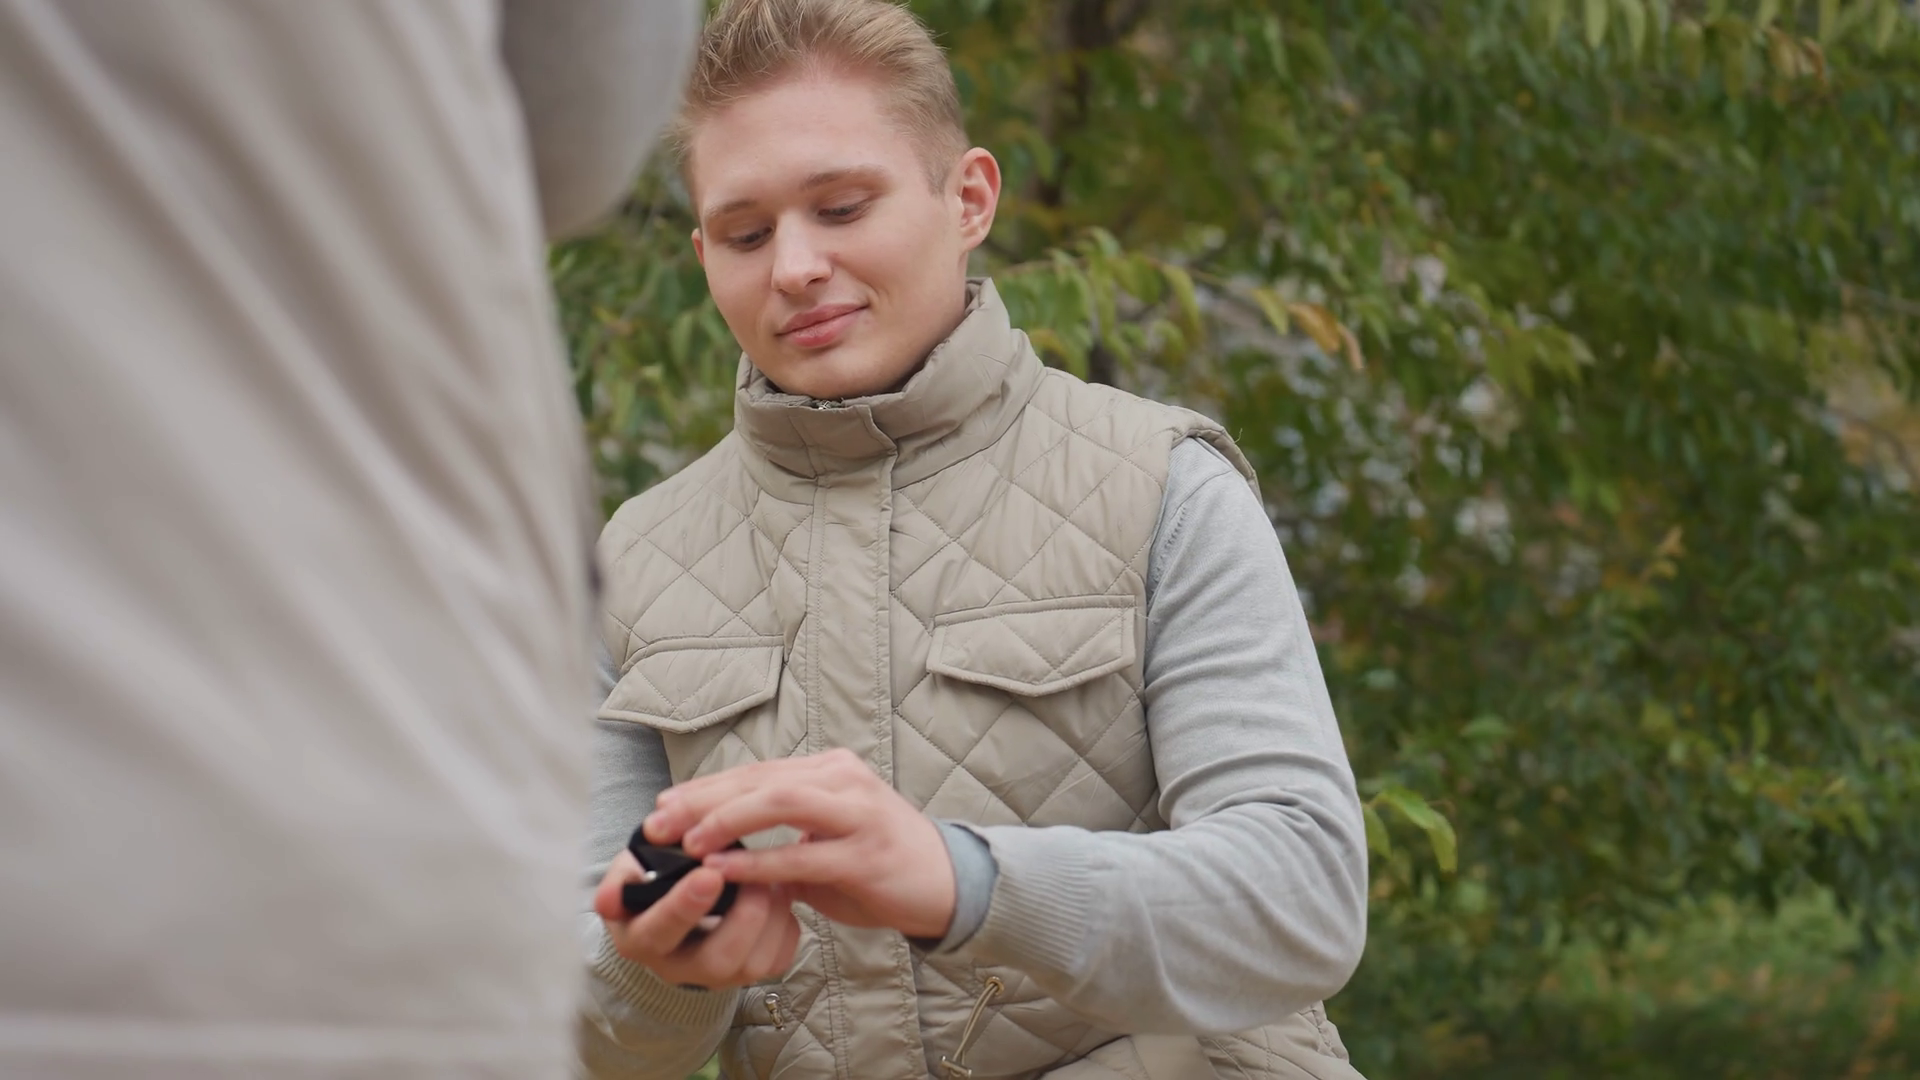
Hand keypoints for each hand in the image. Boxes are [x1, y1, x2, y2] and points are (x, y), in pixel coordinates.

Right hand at [594, 850, 799, 989]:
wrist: (673, 899)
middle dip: (743, 917)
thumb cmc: (651, 879)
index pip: (659, 932)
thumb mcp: (629, 871)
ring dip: (771, 918)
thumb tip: (607, 901)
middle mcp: (679, 967)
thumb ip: (619, 881)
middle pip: (716, 961)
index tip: (708, 873)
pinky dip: (786, 927)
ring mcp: (716, 974)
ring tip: (772, 879)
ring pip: (752, 964)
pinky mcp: (748, 971)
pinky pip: (777, 960)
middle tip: (755, 878)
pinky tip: (780, 895)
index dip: (684, 906)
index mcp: (641, 939)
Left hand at [643, 749, 957, 940]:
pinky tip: (726, 871)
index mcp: (832, 771)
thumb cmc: (879, 861)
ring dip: (728, 819)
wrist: (949, 885)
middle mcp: (845, 780)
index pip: (757, 771)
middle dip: (703, 800)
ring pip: (782, 801)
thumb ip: (781, 834)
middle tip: (657, 822)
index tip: (661, 804)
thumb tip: (716, 844)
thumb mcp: (826, 838)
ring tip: (688, 842)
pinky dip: (760, 862)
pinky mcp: (867, 854)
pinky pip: (803, 854)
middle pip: (761, 778)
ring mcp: (859, 814)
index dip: (705, 787)